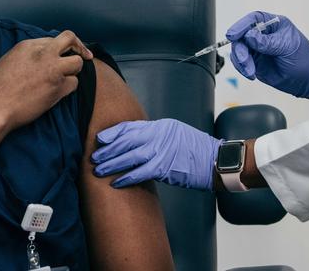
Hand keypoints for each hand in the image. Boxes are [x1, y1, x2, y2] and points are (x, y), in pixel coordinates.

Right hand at [0, 30, 92, 130]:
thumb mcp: (10, 59)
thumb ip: (29, 52)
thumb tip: (44, 51)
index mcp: (29, 45)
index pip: (54, 39)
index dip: (60, 48)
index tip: (65, 53)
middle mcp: (44, 54)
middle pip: (70, 39)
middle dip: (79, 47)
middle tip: (85, 55)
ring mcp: (53, 70)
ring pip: (78, 63)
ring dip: (74, 71)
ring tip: (64, 78)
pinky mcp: (58, 88)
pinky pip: (74, 84)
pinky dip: (69, 88)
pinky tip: (58, 92)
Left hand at [92, 119, 220, 190]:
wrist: (214, 161)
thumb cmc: (196, 149)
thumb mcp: (175, 133)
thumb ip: (155, 135)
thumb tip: (136, 142)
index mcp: (160, 126)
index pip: (130, 126)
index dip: (113, 133)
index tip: (99, 139)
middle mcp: (158, 135)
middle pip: (126, 141)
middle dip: (108, 149)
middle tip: (94, 157)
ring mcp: (161, 150)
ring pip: (129, 156)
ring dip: (112, 164)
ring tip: (98, 171)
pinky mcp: (165, 167)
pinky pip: (140, 172)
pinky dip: (126, 178)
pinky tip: (116, 182)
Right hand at [226, 11, 308, 97]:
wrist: (307, 80)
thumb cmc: (303, 59)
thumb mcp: (287, 48)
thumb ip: (267, 42)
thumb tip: (248, 36)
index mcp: (273, 24)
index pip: (254, 19)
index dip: (241, 26)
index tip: (232, 35)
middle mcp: (263, 34)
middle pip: (242, 35)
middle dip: (240, 49)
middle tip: (244, 60)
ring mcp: (257, 48)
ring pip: (238, 50)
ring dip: (241, 61)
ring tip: (250, 71)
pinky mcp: (254, 61)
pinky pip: (240, 62)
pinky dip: (242, 68)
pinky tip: (251, 74)